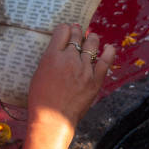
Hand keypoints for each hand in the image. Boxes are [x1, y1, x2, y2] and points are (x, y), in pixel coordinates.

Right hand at [27, 23, 114, 147]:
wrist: (52, 119)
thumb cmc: (41, 99)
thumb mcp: (39, 73)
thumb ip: (50, 59)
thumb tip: (59, 49)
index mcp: (52, 56)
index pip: (62, 31)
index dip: (65, 29)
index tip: (66, 30)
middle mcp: (69, 59)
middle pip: (77, 36)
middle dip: (77, 31)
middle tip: (78, 30)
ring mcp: (84, 69)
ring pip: (92, 44)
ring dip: (91, 38)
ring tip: (91, 37)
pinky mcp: (95, 79)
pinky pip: (106, 61)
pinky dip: (109, 52)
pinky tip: (109, 47)